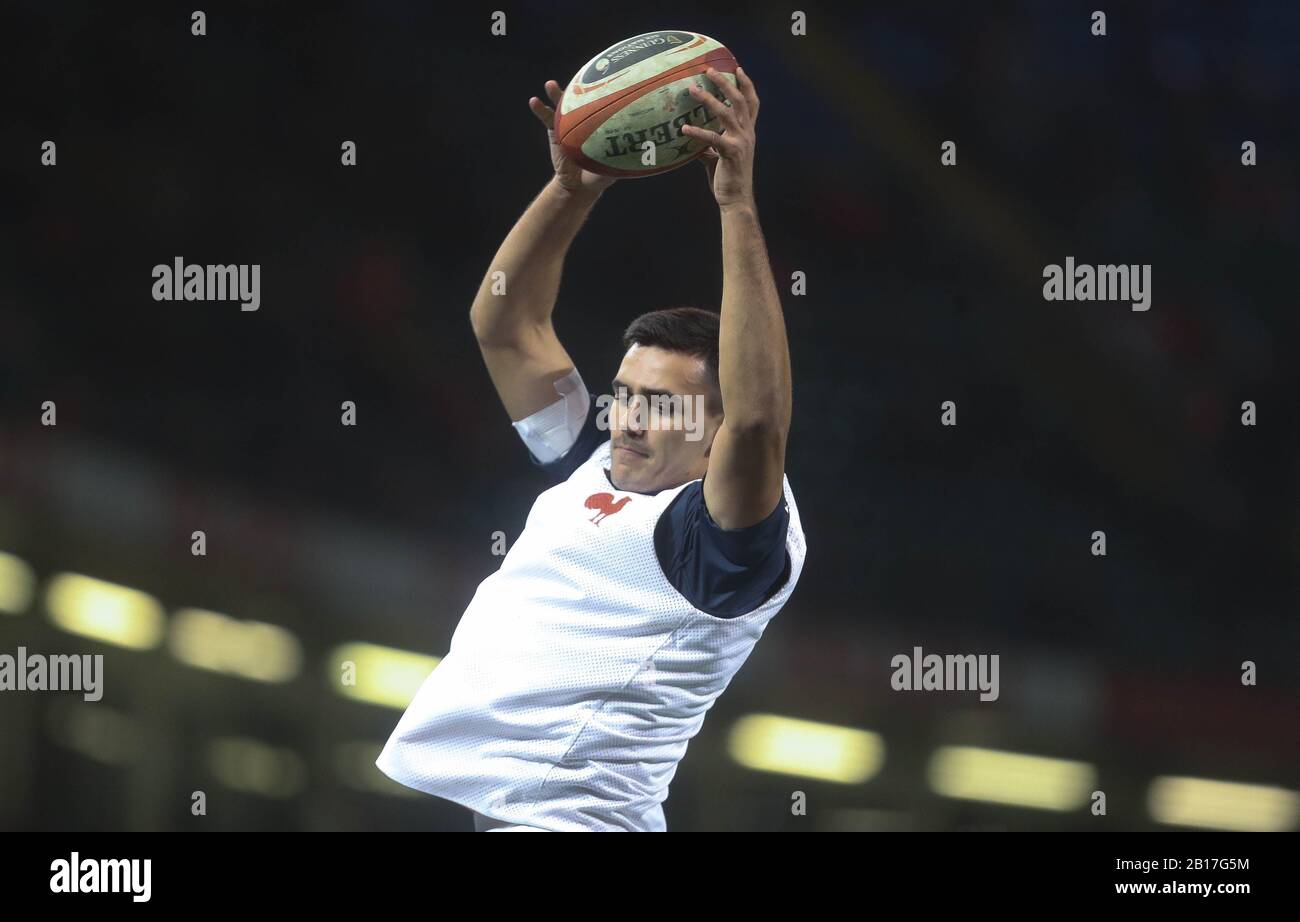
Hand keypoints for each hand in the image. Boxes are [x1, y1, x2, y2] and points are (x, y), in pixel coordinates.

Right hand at [529, 80, 617, 195]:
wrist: (579, 185)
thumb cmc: (601, 174)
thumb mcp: (615, 165)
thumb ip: (625, 158)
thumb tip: (646, 151)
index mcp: (600, 123)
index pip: (604, 102)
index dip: (607, 87)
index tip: (610, 73)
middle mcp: (585, 118)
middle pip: (582, 98)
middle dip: (581, 84)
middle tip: (580, 73)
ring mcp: (568, 123)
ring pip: (562, 105)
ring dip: (555, 93)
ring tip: (549, 84)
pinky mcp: (554, 131)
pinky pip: (546, 118)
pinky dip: (539, 109)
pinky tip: (533, 101)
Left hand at [681, 66, 758, 209]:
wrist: (737, 199)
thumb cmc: (728, 178)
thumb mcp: (719, 157)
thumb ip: (709, 146)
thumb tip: (692, 141)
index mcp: (748, 132)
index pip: (752, 102)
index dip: (747, 84)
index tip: (738, 68)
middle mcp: (747, 133)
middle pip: (739, 100)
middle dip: (725, 83)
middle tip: (709, 70)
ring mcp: (741, 142)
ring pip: (726, 113)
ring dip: (709, 99)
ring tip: (693, 89)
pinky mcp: (731, 153)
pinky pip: (713, 138)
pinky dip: (697, 132)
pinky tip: (684, 128)